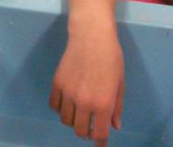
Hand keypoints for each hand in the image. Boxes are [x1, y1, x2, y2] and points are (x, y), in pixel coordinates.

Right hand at [50, 31, 123, 145]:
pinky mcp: (56, 83)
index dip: (99, 142)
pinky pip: (54, 105)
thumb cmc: (111, 59)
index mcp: (103, 104)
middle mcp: (83, 102)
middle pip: (79, 130)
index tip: (99, 144)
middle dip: (86, 132)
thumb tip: (113, 125)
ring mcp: (67, 93)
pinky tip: (67, 103)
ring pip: (65, 119)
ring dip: (73, 121)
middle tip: (90, 126)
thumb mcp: (120, 85)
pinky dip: (60, 109)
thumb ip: (116, 108)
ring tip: (78, 113)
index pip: (99, 133)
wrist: (91, 37)